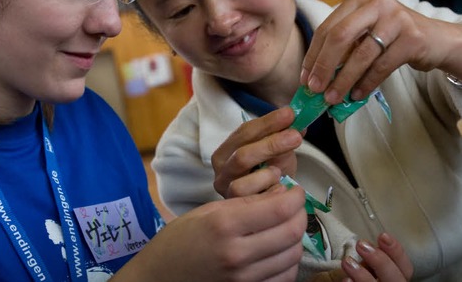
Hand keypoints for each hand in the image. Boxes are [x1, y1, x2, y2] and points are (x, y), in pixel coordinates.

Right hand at [113, 186, 307, 281]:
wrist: (160, 276)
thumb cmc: (180, 239)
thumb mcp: (207, 210)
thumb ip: (245, 202)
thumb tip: (281, 193)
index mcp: (224, 224)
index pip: (279, 209)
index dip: (295, 196)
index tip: (295, 189)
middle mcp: (237, 253)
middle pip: (291, 233)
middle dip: (300, 214)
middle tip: (295, 205)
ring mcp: (244, 278)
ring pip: (292, 256)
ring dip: (297, 237)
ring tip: (287, 225)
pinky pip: (284, 277)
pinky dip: (289, 261)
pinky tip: (280, 249)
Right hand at [211, 107, 301, 197]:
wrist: (272, 201)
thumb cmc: (271, 172)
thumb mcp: (278, 151)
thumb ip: (284, 136)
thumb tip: (298, 123)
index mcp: (226, 151)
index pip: (244, 132)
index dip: (268, 122)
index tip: (290, 115)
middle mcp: (222, 172)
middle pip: (242, 156)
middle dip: (270, 144)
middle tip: (295, 136)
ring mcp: (227, 194)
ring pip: (242, 184)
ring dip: (267, 176)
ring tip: (282, 172)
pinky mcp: (238, 212)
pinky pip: (253, 205)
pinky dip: (268, 196)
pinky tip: (281, 190)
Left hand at [300, 0, 461, 103]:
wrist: (437, 39)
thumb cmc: (392, 39)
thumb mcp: (365, 34)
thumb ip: (343, 48)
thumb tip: (314, 78)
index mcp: (358, 1)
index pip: (327, 29)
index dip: (313, 56)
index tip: (304, 78)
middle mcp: (376, 4)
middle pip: (339, 37)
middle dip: (323, 66)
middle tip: (314, 89)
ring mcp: (396, 18)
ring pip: (361, 54)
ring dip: (344, 80)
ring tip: (333, 98)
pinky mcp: (412, 38)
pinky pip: (382, 66)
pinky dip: (366, 83)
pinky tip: (357, 96)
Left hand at [310, 233, 412, 281]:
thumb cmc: (354, 278)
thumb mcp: (362, 269)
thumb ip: (367, 262)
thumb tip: (365, 246)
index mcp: (393, 280)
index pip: (405, 268)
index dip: (397, 252)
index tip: (383, 236)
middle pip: (397, 280)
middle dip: (381, 261)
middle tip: (361, 245)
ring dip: (364, 276)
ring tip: (347, 262)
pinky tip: (347, 280)